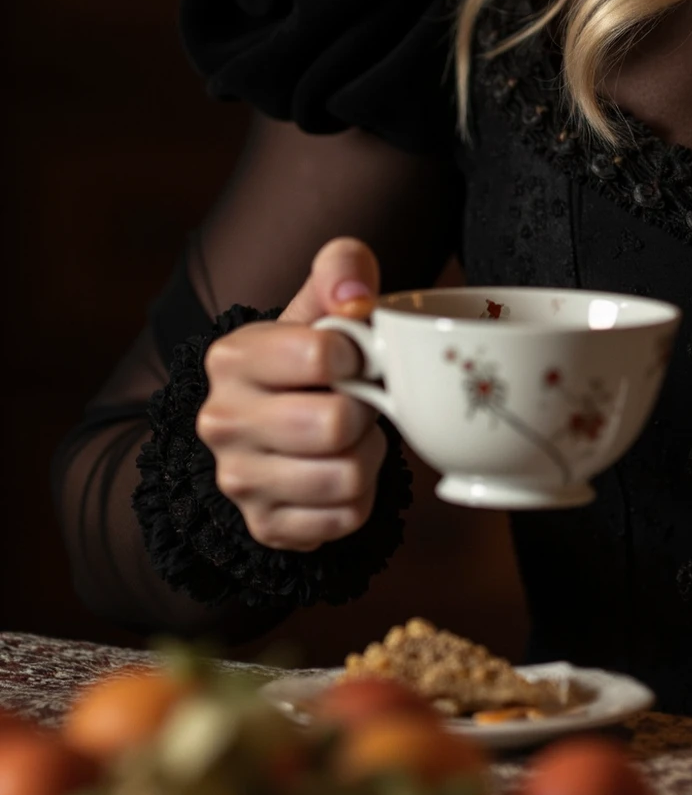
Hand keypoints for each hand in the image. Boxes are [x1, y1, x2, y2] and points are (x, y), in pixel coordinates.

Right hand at [196, 238, 386, 551]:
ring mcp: (237, 480)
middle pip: (334, 424)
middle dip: (365, 411)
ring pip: (345, 478)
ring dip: (366, 456)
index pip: (321, 354)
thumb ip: (342, 268)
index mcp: (232, 359)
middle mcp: (220, 421)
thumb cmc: (307, 358)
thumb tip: (357, 297)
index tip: (356, 357)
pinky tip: (341, 473)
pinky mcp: (265, 526)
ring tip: (351, 437)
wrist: (277, 423)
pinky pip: (346, 518)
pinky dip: (360, 497)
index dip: (360, 355)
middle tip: (359, 402)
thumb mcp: (319, 302)